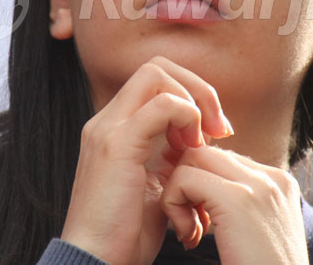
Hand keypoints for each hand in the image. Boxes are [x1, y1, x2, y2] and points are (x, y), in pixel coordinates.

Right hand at [59, 56, 233, 264]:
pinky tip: (192, 148)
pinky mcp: (117, 145)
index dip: (191, 94)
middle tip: (217, 127)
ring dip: (192, 100)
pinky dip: (186, 116)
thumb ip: (171, 155)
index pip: (155, 80)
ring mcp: (109, 129)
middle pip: (157, 67)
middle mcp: (107, 120)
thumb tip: (202, 139)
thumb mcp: (156, 184)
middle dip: (196, 88)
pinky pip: (161, 105)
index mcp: (115, 127)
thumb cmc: (126, 232)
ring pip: (156, 74)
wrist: (95, 261)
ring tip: (202, 139)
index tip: (213, 130)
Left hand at [161, 146, 309, 264]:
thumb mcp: (257, 238)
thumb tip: (202, 192)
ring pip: (193, 158)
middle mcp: (273, 178)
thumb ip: (239, 209)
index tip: (199, 223)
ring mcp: (259, 185)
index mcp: (279, 185)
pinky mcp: (238, 199)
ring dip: (178, 193)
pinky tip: (188, 237)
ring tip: (189, 233)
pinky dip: (173, 204)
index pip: (224, 159)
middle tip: (189, 226)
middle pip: (206, 152)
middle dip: (185, 183)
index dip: (200, 186)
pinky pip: (184, 178)